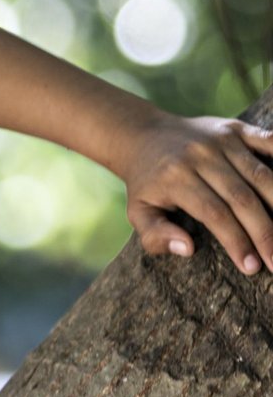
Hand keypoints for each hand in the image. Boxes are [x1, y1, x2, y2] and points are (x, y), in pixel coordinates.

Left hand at [122, 113, 272, 274]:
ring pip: (262, 175)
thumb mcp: (137, 211)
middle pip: (242, 198)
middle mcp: (200, 156)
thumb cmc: (146, 183)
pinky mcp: (235, 128)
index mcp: (176, 178)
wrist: (143, 135)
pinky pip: (267, 141)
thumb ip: (155, 235)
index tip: (252, 268)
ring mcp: (220, 140)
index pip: (215, 214)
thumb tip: (188, 249)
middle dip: (265, 233)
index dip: (237, 241)